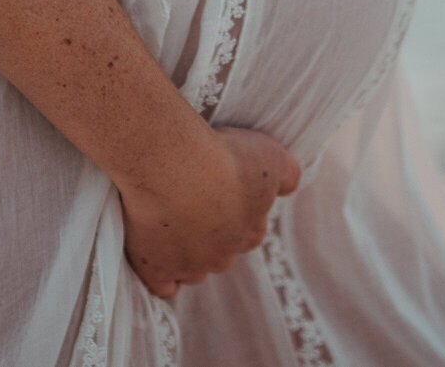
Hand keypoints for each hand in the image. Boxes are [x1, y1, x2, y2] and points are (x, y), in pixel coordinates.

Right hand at [117, 126, 301, 297]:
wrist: (174, 167)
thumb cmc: (223, 158)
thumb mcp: (270, 157)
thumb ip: (287, 175)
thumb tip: (290, 186)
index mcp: (250, 232)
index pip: (251, 234)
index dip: (239, 216)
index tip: (224, 195)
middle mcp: (222, 256)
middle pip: (221, 254)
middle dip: (212, 237)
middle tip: (193, 203)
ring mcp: (188, 266)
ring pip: (192, 271)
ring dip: (185, 254)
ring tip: (170, 225)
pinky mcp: (154, 268)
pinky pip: (162, 286)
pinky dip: (161, 277)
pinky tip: (157, 261)